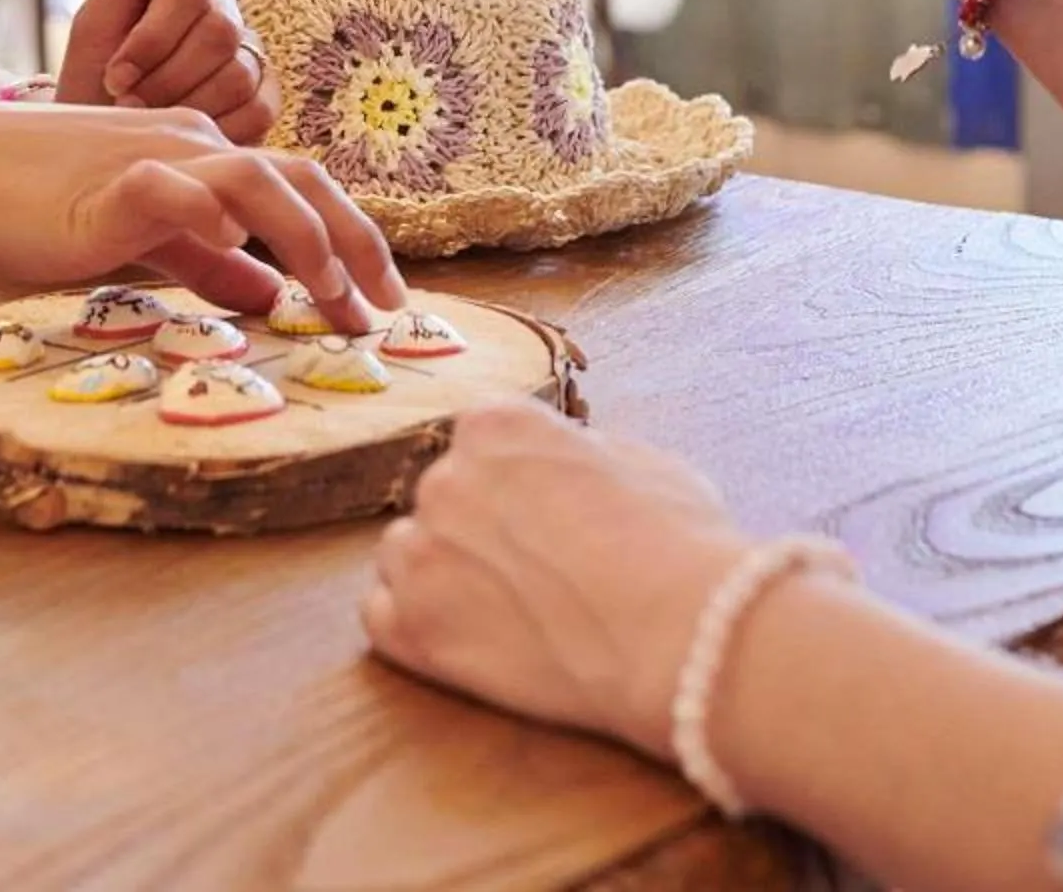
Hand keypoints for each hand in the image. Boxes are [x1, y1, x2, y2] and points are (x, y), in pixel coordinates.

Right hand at [0, 95, 404, 328]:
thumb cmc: (36, 201)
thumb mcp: (141, 233)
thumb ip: (205, 259)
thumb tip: (269, 294)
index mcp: (203, 153)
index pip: (301, 189)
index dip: (352, 241)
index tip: (379, 302)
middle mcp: (192, 145)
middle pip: (302, 179)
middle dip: (357, 245)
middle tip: (389, 311)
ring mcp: (151, 159)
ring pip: (256, 180)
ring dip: (308, 237)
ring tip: (335, 295)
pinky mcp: (107, 186)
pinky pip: (170, 190)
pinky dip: (210, 216)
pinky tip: (239, 255)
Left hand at [55, 0, 276, 144]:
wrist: (100, 136)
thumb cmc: (95, 75)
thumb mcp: (97, 15)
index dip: (150, 41)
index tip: (115, 76)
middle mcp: (227, 18)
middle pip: (219, 33)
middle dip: (165, 78)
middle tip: (130, 101)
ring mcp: (251, 60)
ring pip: (237, 75)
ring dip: (184, 105)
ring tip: (152, 118)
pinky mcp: (264, 104)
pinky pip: (259, 111)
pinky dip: (215, 128)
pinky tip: (185, 132)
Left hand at [363, 402, 752, 758]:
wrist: (678, 638)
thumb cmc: (680, 546)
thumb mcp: (643, 463)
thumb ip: (580, 453)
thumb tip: (567, 460)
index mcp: (497, 425)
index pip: (479, 440)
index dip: (515, 482)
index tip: (543, 513)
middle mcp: (446, 475)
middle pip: (444, 496)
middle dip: (480, 529)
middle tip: (533, 571)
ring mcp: (423, 551)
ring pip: (406, 552)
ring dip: (441, 573)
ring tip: (503, 609)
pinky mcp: (412, 627)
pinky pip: (382, 613)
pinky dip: (415, 625)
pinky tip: (465, 638)